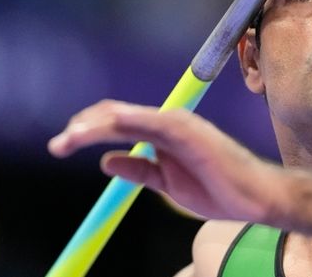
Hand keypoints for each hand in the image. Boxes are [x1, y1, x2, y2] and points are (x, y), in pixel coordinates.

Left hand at [48, 100, 281, 221]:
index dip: (90, 129)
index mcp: (165, 133)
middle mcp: (169, 122)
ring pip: (125, 116)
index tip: (65, 144)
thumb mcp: (166, 184)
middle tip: (57, 144)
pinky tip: (100, 129)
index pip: (120, 122)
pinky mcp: (185, 129)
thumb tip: (105, 160)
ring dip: (91, 126)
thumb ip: (139, 170)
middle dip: (82, 126)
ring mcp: (177, 123)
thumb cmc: (220, 189)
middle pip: (116, 114)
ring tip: (67, 139)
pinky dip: (120, 122)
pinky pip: (146, 121)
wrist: (254, 197)